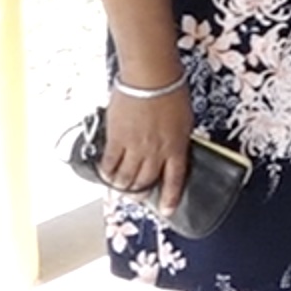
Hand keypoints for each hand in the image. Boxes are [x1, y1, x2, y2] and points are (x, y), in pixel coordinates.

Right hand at [102, 88, 193, 213]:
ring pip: (126, 177)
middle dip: (140, 192)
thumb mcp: (184, 120)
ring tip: (119, 188)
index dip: (170, 197)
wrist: (150, 79)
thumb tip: (172, 152)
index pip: (175, 179)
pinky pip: (109, 164)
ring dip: (122, 186)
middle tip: (136, 196)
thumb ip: (177, 139)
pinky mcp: (116, 140)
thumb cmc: (171, 93)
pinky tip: (106, 174)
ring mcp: (135, 147)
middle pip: (146, 181)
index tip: (166, 211)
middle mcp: (156, 151)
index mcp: (177, 146)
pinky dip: (107, 173)